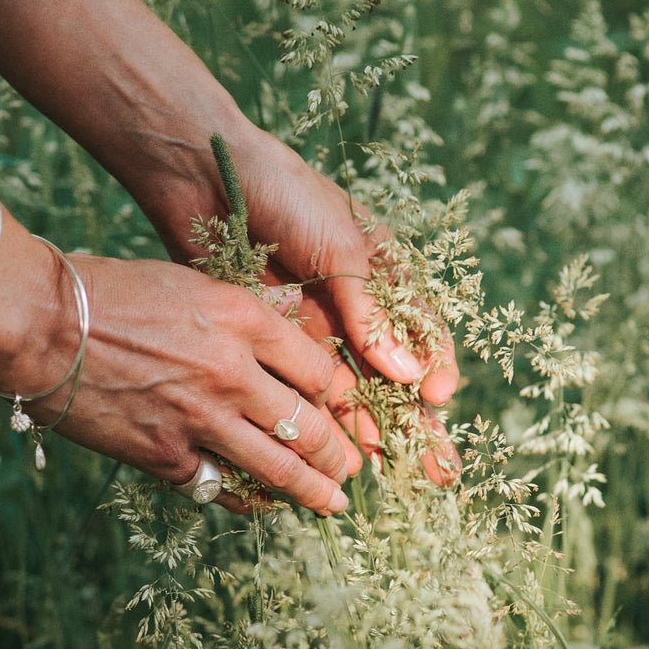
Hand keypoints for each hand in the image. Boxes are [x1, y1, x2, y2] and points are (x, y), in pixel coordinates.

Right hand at [0, 237, 361, 515]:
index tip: (347, 410)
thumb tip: (286, 333)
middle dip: (338, 455)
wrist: (40, 323)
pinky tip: (262, 505)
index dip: (340, 397)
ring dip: (311, 491)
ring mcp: (201, 418)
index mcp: (243, 319)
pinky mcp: (165, 455)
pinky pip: (222, 488)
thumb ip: (241, 316)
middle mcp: (233, 371)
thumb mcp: (190, 283)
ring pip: (278, 467)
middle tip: (351, 470)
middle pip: (311, 425)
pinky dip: (247, 500)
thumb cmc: (109, 292)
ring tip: (331, 503)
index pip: (319, 368)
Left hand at [185, 127, 461, 484]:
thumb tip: (408, 376)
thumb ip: (370, 313)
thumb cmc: (286, 196)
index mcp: (383, 273)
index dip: (435, 366)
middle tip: (438, 470)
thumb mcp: (340, 248)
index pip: (423, 329)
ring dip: (371, 430)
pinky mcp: (277, 339)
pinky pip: (305, 388)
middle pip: (394, 373)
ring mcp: (317, 324)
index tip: (439, 398)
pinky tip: (336, 452)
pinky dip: (321, 420)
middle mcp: (356, 305)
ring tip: (388, 472)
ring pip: (352, 389)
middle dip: (416, 422)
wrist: (209, 177)